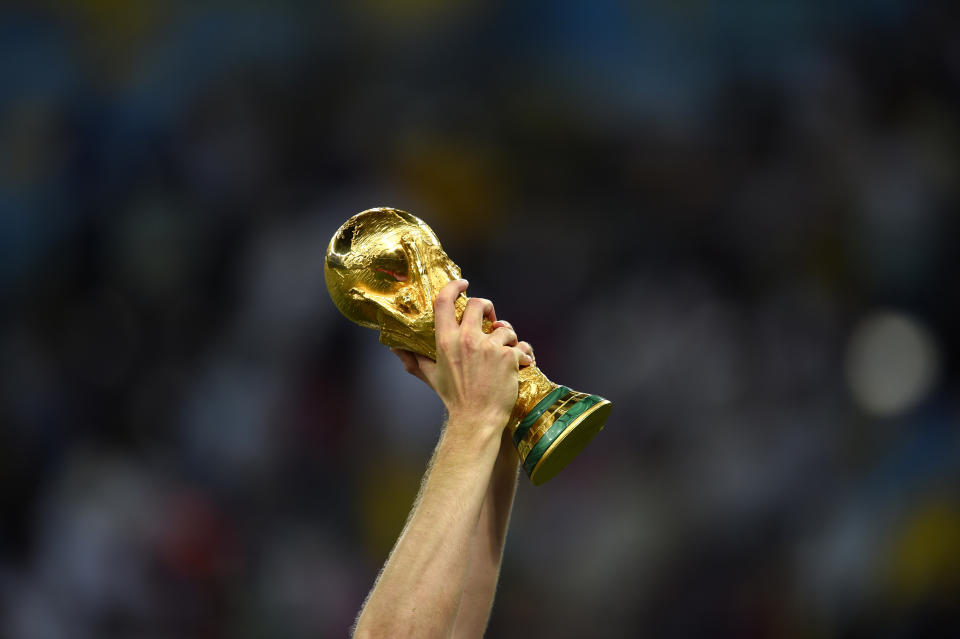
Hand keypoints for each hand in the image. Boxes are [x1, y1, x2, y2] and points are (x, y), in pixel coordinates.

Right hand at [390, 279, 534, 435]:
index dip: (454, 287)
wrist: (477, 419)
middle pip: (478, 304)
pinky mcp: (508, 356)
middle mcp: (467, 339)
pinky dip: (523, 355)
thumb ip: (413, 360)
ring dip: (508, 336)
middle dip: (487, 307)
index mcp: (446, 341)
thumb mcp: (431, 376)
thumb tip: (396, 349)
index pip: (444, 302)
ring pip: (504, 327)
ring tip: (506, 350)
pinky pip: (521, 346)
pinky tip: (521, 364)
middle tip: (490, 318)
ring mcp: (489, 347)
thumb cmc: (454, 398)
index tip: (463, 284)